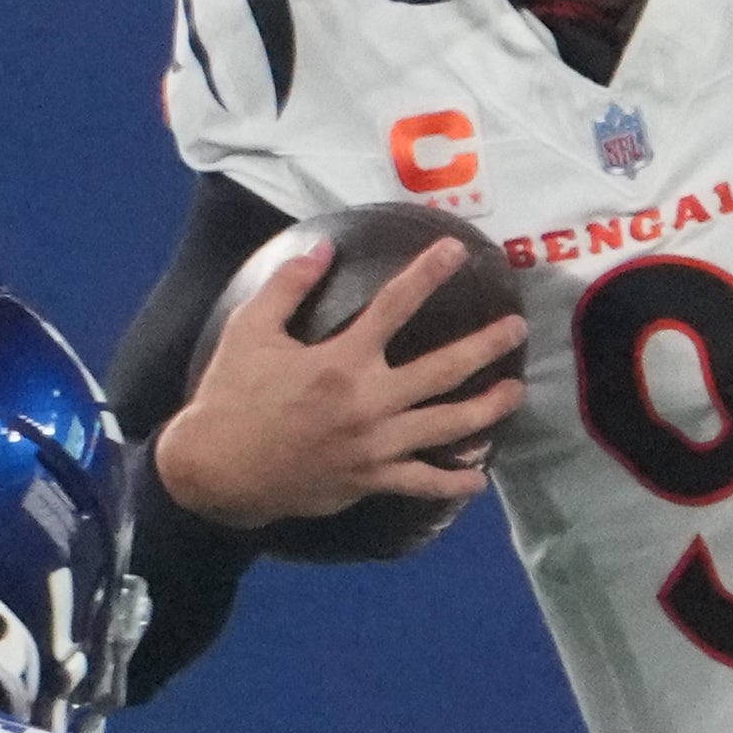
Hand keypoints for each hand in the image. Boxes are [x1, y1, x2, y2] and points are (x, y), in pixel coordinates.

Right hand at [156, 241, 524, 531]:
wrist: (216, 470)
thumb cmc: (231, 396)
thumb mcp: (251, 331)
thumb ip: (289, 285)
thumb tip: (323, 248)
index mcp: (340, 361)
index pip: (395, 306)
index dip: (428, 274)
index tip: (456, 252)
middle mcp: (367, 402)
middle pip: (443, 371)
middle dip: (485, 347)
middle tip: (516, 328)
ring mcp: (374, 446)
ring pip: (446, 428)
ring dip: (486, 409)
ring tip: (515, 392)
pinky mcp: (369, 480)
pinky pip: (422, 484)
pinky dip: (453, 483)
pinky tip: (478, 479)